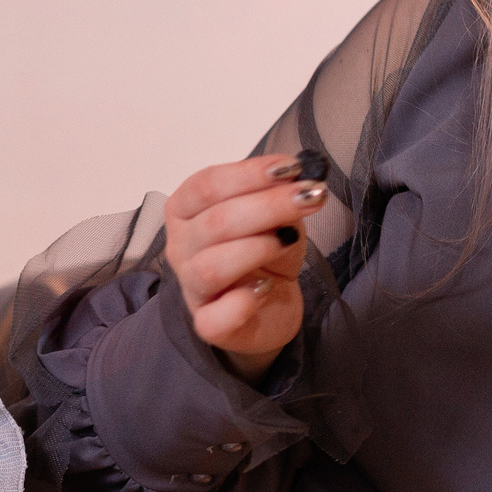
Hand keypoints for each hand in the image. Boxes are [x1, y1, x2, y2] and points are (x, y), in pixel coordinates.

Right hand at [162, 153, 326, 380]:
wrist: (269, 304)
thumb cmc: (265, 252)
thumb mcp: (275, 215)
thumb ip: (276, 194)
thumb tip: (294, 178)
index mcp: (186, 210)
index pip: (207, 185)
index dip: (250, 173)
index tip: (293, 167)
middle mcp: (180, 248)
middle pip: (216, 221)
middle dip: (269, 205)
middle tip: (312, 196)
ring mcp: (191, 289)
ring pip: (212, 267)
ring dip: (258, 248)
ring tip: (290, 240)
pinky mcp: (208, 325)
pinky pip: (216, 318)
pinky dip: (243, 302)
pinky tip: (266, 288)